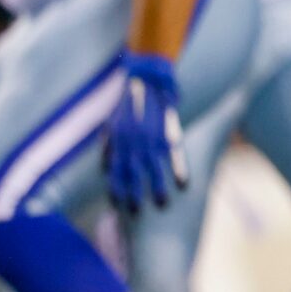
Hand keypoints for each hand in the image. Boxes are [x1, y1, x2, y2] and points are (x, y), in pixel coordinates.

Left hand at [105, 51, 186, 214]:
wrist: (146, 78)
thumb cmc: (128, 103)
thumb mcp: (111, 124)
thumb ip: (109, 146)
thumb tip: (106, 168)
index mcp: (118, 141)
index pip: (115, 171)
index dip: (116, 188)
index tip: (117, 205)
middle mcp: (133, 141)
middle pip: (132, 173)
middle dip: (134, 194)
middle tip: (136, 212)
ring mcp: (151, 137)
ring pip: (154, 168)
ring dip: (157, 187)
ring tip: (162, 204)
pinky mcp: (168, 131)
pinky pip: (174, 155)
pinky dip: (179, 170)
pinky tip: (184, 184)